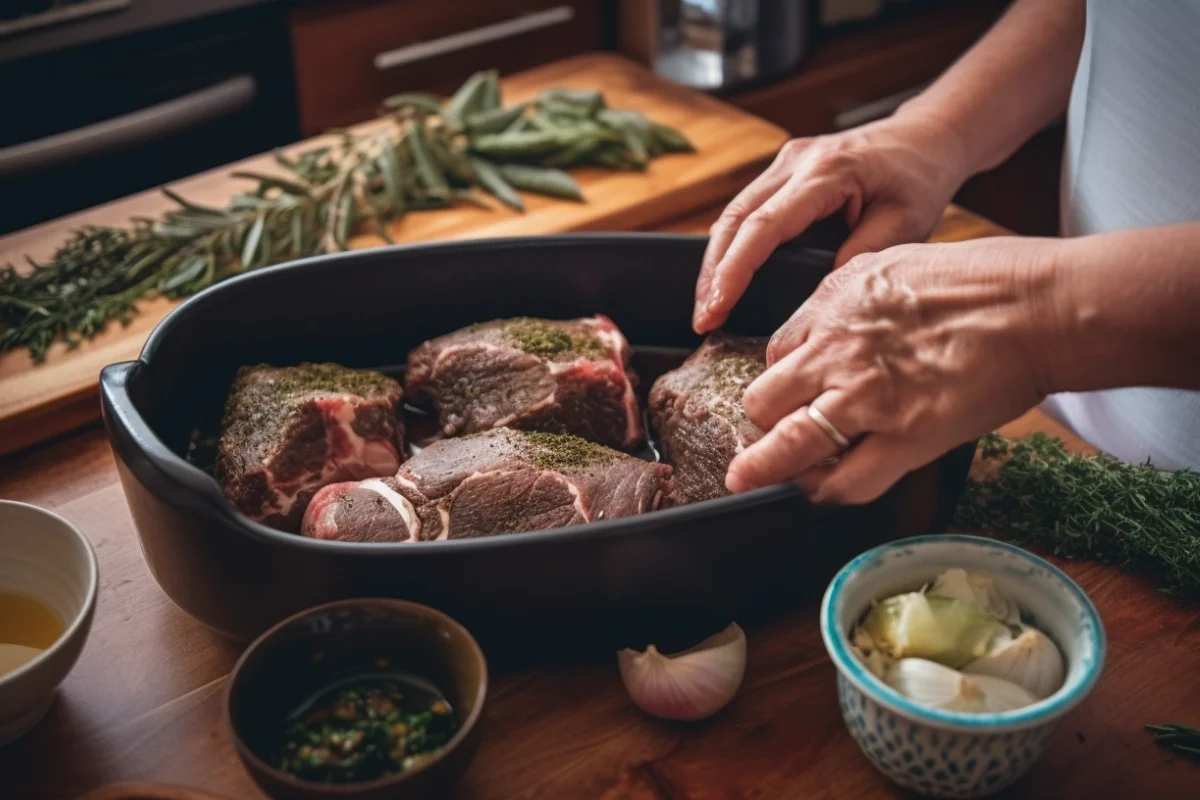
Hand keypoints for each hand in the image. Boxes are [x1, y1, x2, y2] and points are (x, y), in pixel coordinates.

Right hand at [693, 114, 968, 333]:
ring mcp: (784, 163)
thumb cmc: (918, 178)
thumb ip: (861, 256)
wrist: (923, 138)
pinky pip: (745, 211)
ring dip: (716, 263)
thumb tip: (818, 296)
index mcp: (826, 171)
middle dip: (713, 273)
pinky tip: (725, 280)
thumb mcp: (906, 223)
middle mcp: (795, 161)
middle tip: (703, 319)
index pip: (764, 225)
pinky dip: (731, 247)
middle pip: (734, 218)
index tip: (717, 307)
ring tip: (708, 308)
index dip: (735, 269)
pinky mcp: (781, 173)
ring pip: (732, 214)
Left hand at [725, 236, 1064, 503]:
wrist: (1038, 306)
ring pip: (786, 446)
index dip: (778, 377)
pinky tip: (822, 490)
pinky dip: (826, 492)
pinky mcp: (905, 438)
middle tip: (768, 435)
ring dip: (764, 467)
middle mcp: (836, 350)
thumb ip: (853, 298)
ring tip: (749, 479)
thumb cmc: (984, 280)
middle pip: (763, 399)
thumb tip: (835, 326)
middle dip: (762, 420)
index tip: (785, 392)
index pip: (776, 350)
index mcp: (833, 302)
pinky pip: (846, 483)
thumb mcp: (894, 264)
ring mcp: (866, 398)